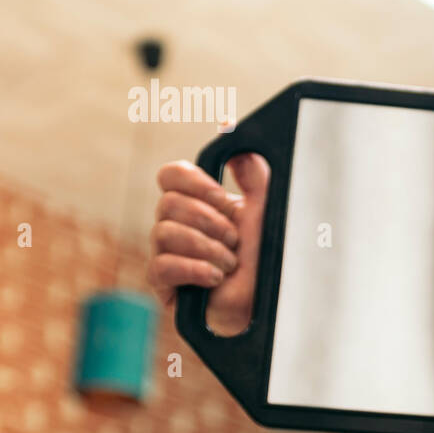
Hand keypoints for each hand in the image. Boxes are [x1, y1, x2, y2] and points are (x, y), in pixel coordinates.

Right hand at [146, 154, 269, 334]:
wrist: (272, 303)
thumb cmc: (269, 259)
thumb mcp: (267, 209)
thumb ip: (252, 171)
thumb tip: (228, 129)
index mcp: (198, 204)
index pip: (171, 175)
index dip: (194, 182)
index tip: (223, 197)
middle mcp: (177, 225)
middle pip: (167, 203)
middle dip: (210, 221)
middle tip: (235, 239)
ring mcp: (168, 254)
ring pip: (162, 233)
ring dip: (207, 248)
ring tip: (231, 264)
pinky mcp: (165, 285)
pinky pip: (161, 266)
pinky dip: (194, 269)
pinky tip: (216, 278)